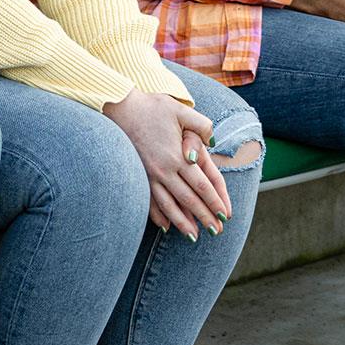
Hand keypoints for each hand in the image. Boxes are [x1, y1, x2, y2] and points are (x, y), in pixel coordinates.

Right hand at [102, 90, 229, 239]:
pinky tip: (165, 227)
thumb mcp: (180, 111)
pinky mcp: (138, 175)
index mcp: (178, 155)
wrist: (119, 107)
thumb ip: (202, 125)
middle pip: (189, 199)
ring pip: (169, 205)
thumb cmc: (152, 107)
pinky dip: (158, 215)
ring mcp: (149, 175)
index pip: (203, 184)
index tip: (225, 214)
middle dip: (205, 217)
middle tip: (217, 232)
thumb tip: (214, 142)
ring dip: (183, 222)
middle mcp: (165, 169)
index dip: (215, 201)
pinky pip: (149, 201)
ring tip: (194, 237)